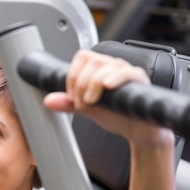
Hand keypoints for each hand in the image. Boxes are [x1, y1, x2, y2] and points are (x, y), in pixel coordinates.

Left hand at [43, 49, 172, 146]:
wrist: (139, 131)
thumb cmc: (118, 116)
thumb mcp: (89, 110)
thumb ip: (69, 104)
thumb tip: (49, 101)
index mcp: (100, 70)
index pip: (82, 57)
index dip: (73, 76)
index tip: (72, 96)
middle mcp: (113, 67)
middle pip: (92, 60)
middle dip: (81, 84)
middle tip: (81, 103)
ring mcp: (127, 72)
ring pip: (106, 65)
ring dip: (93, 84)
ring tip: (92, 103)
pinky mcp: (140, 80)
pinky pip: (127, 72)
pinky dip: (115, 78)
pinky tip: (107, 86)